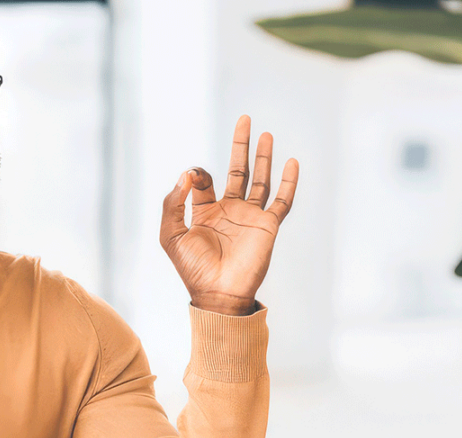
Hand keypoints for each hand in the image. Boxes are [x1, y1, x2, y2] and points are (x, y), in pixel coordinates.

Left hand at [160, 115, 299, 315]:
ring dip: (263, 157)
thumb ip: (173, 203)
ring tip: (265, 134)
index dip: (197, 174)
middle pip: (237, 170)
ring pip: (260, 180)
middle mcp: (230, 211)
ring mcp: (250, 218)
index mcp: (205, 212)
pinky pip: (282, 201)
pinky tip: (291, 162)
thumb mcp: (170, 235)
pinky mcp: (267, 226)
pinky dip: (288, 182)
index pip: (204, 181)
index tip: (193, 179)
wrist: (217, 294)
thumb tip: (187, 174)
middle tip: (244, 120)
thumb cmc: (192, 269)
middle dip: (240, 145)